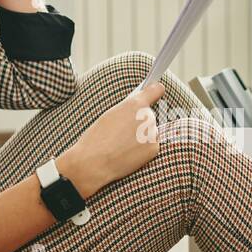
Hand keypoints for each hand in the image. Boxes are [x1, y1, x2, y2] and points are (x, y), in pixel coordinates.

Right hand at [58, 82, 165, 197]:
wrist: (94, 161)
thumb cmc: (97, 137)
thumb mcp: (111, 114)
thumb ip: (128, 108)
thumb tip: (138, 107)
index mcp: (135, 104)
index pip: (156, 90)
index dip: (154, 91)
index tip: (154, 93)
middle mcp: (148, 116)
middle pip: (149, 116)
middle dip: (140, 122)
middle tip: (123, 132)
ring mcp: (152, 133)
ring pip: (150, 132)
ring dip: (141, 136)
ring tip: (123, 144)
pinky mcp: (154, 149)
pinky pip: (151, 145)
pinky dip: (142, 149)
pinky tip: (128, 152)